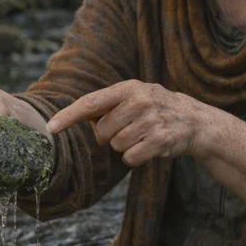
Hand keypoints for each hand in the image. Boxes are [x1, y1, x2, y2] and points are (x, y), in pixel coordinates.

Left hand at [46, 80, 209, 166]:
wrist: (195, 120)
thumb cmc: (155, 108)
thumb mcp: (133, 97)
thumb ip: (107, 105)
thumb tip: (80, 119)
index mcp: (128, 88)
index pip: (91, 102)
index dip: (69, 116)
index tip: (51, 127)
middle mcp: (140, 101)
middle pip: (102, 130)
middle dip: (109, 136)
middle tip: (127, 129)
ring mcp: (152, 120)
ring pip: (116, 145)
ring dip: (124, 146)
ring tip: (142, 135)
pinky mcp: (161, 140)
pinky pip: (130, 158)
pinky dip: (135, 157)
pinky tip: (148, 147)